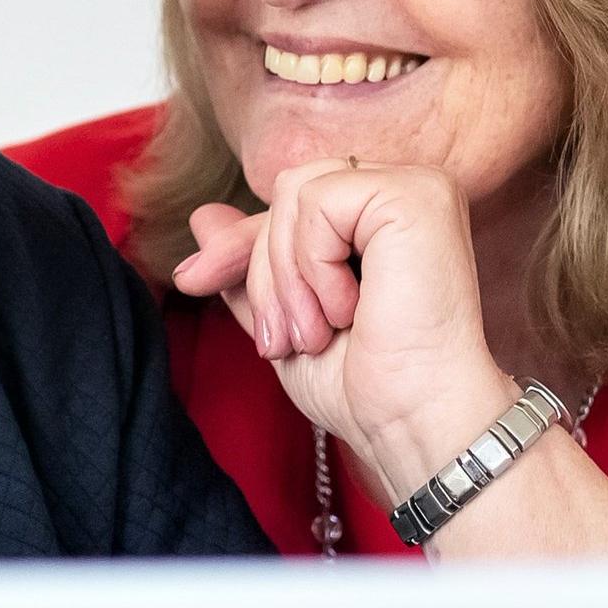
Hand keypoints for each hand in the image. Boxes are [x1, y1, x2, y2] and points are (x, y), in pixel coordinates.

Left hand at [172, 161, 518, 500]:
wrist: (410, 420)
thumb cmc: (366, 387)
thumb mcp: (286, 320)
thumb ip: (251, 268)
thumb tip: (202, 218)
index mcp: (382, 219)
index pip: (291, 204)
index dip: (241, 246)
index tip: (192, 280)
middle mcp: (405, 191)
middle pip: (288, 191)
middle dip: (264, 269)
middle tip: (288, 340)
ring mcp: (415, 187)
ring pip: (295, 191)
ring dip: (287, 274)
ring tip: (318, 332)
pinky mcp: (414, 195)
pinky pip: (319, 200)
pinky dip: (314, 264)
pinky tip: (347, 309)